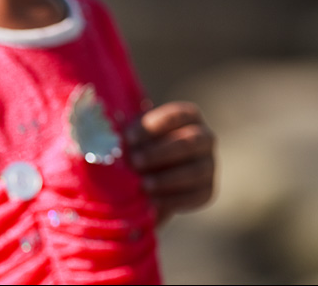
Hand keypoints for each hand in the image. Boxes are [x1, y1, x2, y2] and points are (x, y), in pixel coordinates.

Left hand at [126, 101, 215, 223]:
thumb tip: (107, 137)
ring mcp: (210, 165)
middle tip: (134, 162)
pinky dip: (174, 200)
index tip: (127, 138)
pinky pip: (197, 196)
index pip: (176, 115)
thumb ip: (127, 135)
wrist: (151, 174)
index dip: (152, 126)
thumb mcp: (134, 135)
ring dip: (167, 179)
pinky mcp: (208, 190)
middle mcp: (205, 138)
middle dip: (159, 153)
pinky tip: (154, 202)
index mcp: (189, 116)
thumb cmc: (138, 146)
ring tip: (142, 185)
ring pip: (195, 171)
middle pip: (189, 142)